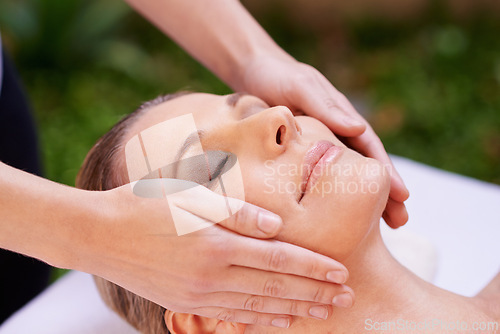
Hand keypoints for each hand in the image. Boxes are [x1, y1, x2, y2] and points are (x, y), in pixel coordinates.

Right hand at [90, 183, 352, 327]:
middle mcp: (211, 275)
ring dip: (295, 309)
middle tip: (346, 297)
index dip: (312, 267)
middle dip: (314, 293)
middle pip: (275, 286)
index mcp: (216, 244)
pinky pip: (233, 315)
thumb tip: (277, 226)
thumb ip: (236, 210)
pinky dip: (261, 320)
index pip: (278, 258)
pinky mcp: (186, 303)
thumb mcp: (189, 195)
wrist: (99, 234)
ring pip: (258, 306)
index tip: (341, 273)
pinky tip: (280, 321)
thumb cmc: (145, 205)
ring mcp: (198, 295)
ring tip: (324, 313)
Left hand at [240, 56, 408, 227]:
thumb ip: (326, 107)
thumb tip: (359, 128)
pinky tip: (332, 215)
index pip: (370, 149)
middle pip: (363, 167)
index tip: (403, 197)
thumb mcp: (302, 88)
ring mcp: (318, 146)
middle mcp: (335, 134)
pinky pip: (317, 178)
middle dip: (383, 194)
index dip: (387, 172)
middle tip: (400, 223)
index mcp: (341, 118)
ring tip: (376, 229)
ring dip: (360, 199)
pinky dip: (329, 195)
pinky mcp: (298, 154)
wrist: (252, 72)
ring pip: (343, 177)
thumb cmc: (278, 76)